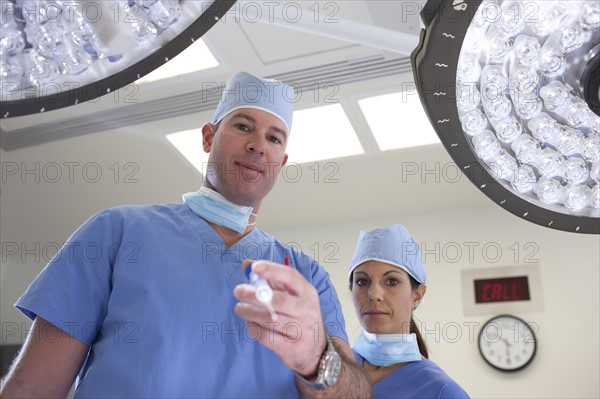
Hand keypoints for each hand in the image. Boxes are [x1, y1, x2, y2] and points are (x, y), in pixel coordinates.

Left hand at [233, 260, 326, 377]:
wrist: (315, 350)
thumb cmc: (299, 316)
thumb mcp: (292, 296)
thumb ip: (270, 279)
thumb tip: (246, 264)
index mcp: (307, 292)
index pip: (291, 277)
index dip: (272, 270)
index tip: (255, 267)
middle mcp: (307, 310)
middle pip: (279, 300)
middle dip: (255, 294)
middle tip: (238, 290)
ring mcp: (301, 330)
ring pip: (270, 320)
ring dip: (250, 312)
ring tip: (239, 308)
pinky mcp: (292, 348)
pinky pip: (267, 337)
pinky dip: (254, 329)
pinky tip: (250, 323)